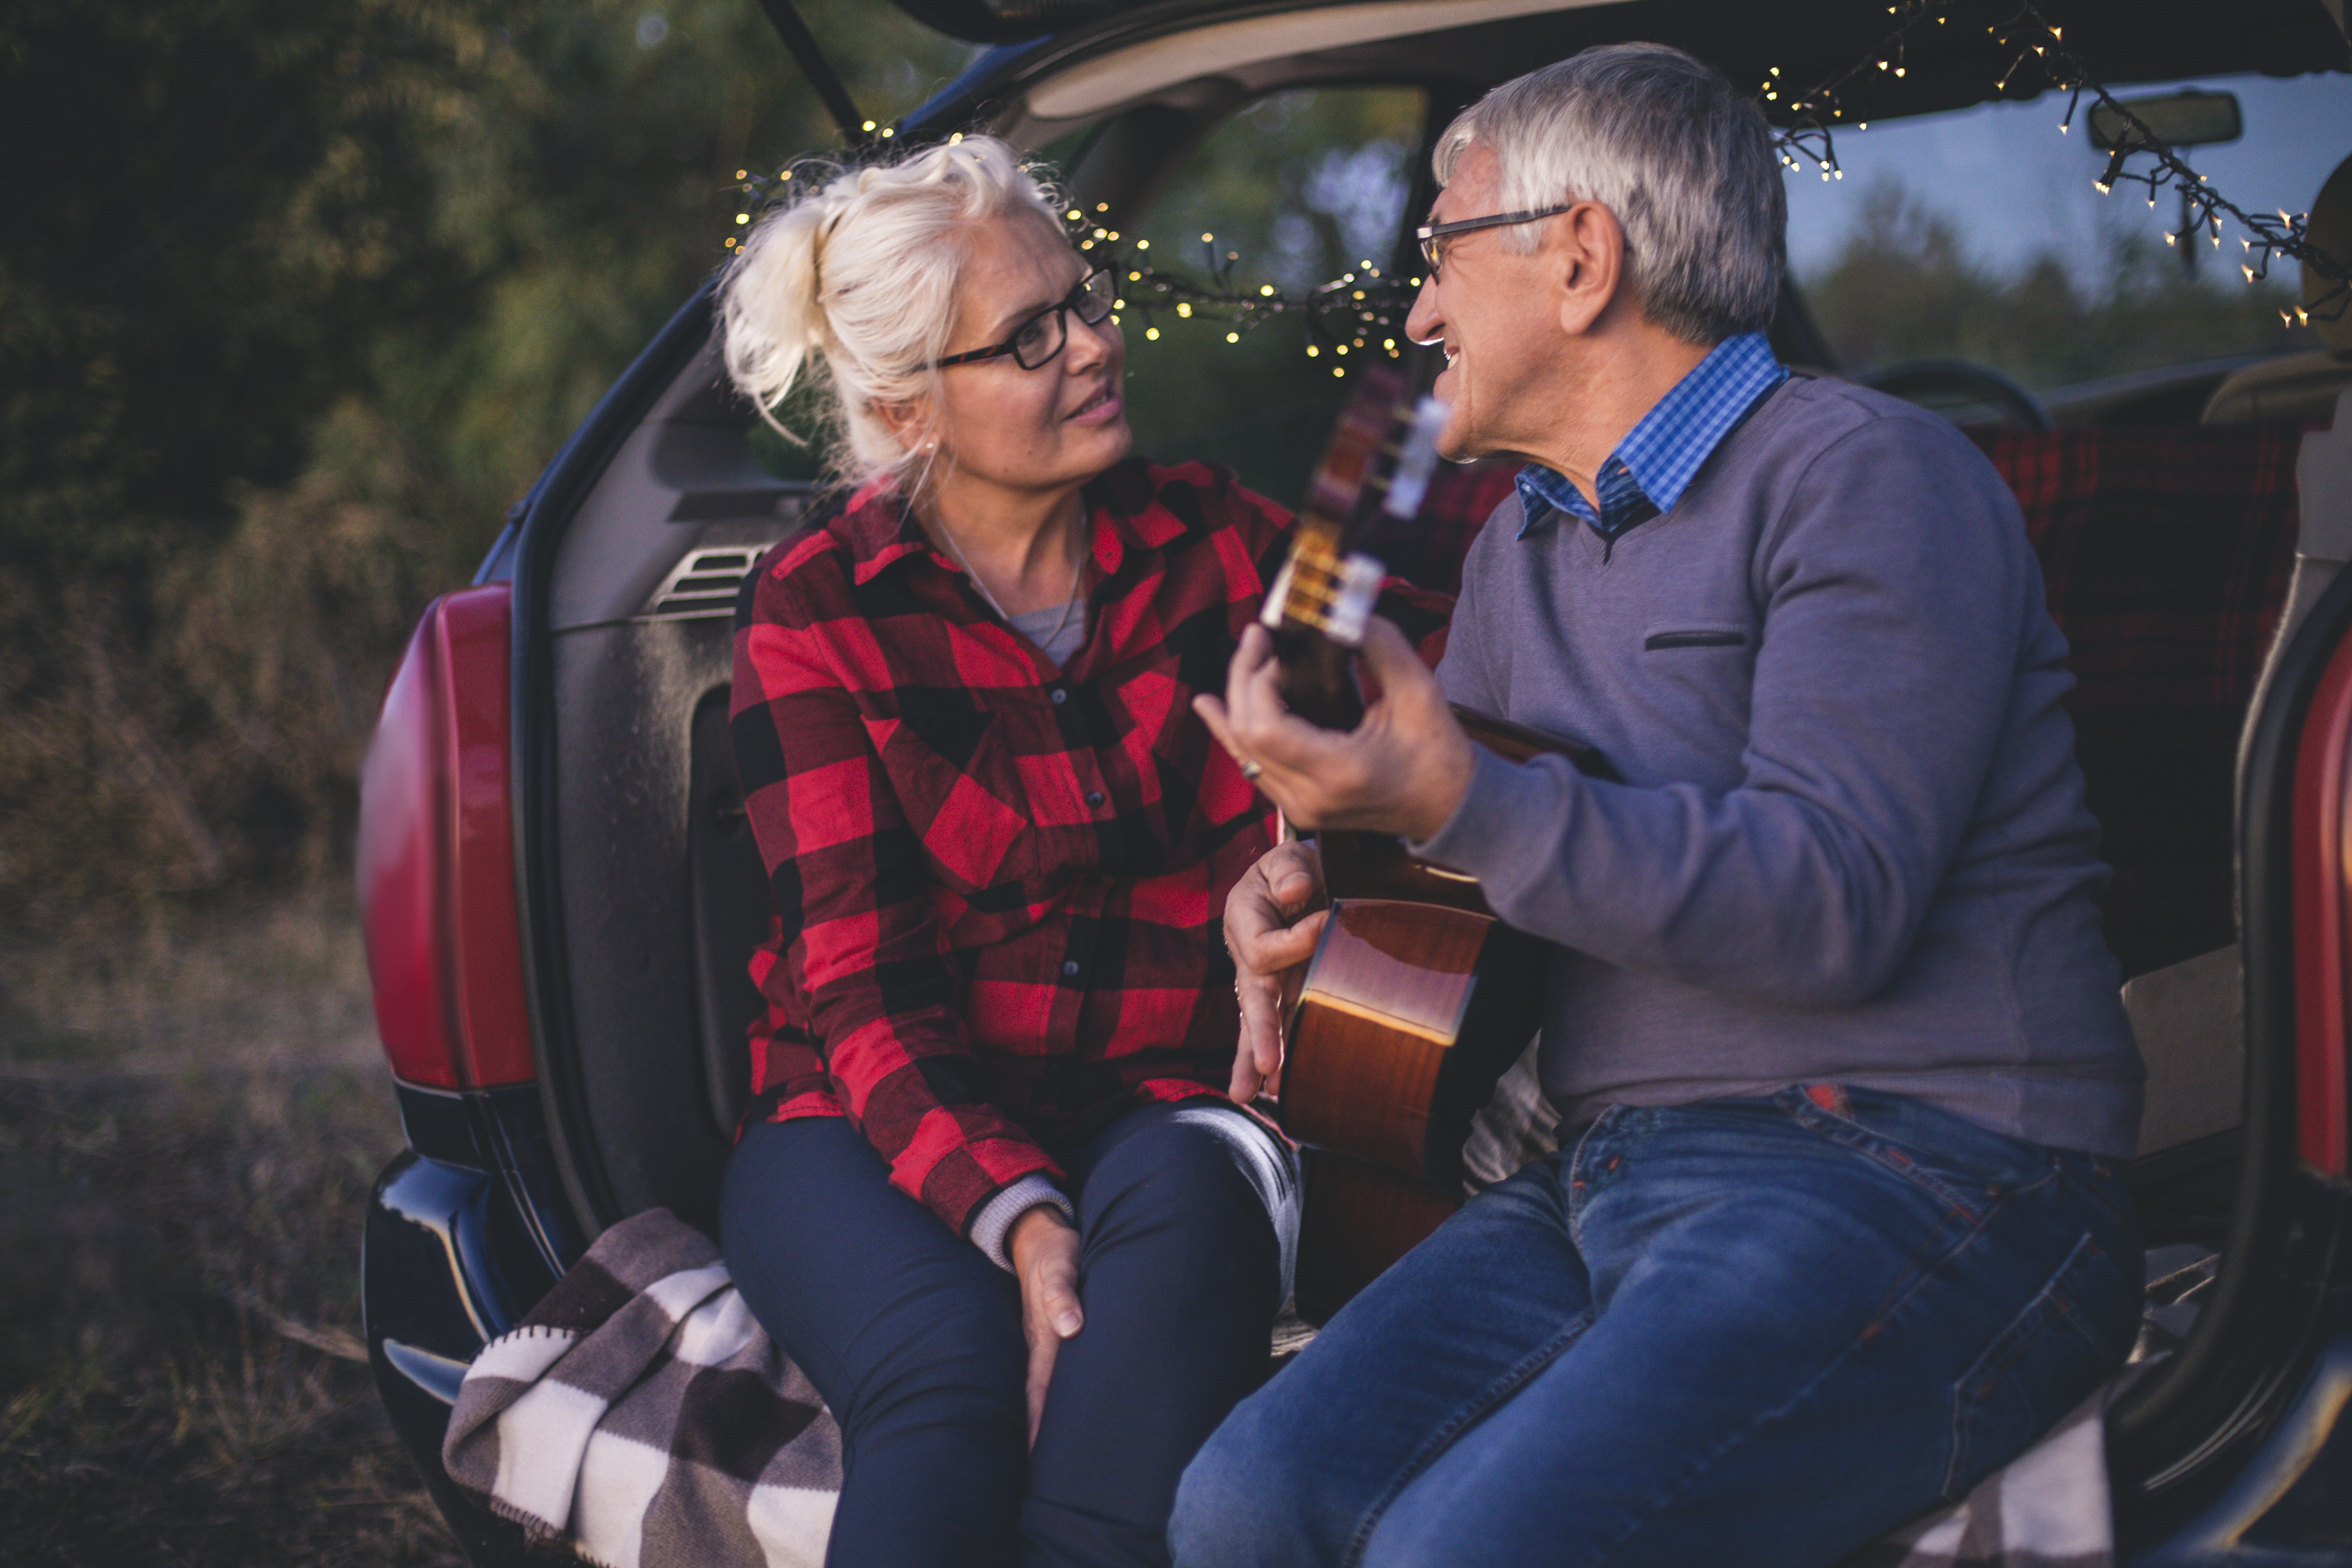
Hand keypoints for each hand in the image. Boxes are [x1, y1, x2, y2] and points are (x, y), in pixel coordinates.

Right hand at [1009, 1204, 1081, 1447]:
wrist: (1041, 1235)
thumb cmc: (1058, 1252)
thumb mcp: (1061, 1265)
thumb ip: (1063, 1294)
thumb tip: (1069, 1326)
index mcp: (1043, 1334)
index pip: (1041, 1387)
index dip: (1041, 1420)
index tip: (1039, 1454)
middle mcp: (1040, 1344)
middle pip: (1038, 1397)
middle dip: (1039, 1434)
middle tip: (1042, 1476)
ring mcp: (1042, 1341)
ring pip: (1041, 1388)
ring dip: (1042, 1420)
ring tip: (1045, 1460)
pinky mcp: (1050, 1336)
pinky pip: (1047, 1374)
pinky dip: (1047, 1399)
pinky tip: (1052, 1418)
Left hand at [1193, 617, 1474, 839]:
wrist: (1452, 810)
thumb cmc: (1440, 755)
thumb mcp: (1419, 691)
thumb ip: (1378, 644)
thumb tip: (1339, 609)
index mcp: (1339, 772)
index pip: (1267, 727)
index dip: (1259, 681)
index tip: (1277, 648)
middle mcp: (1310, 798)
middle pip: (1247, 735)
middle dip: (1244, 679)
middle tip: (1258, 637)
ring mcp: (1301, 809)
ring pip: (1243, 752)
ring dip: (1236, 702)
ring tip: (1243, 657)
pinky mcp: (1299, 808)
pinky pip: (1254, 766)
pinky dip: (1233, 733)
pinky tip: (1211, 707)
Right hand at [1222, 840, 1326, 1100]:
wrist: (1307, 876)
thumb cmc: (1297, 865)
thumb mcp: (1290, 856)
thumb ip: (1289, 868)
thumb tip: (1297, 890)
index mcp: (1243, 919)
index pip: (1264, 949)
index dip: (1296, 942)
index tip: (1327, 922)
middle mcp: (1249, 955)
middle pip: (1251, 1000)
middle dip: (1260, 1033)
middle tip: (1269, 1063)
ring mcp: (1265, 980)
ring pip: (1257, 1024)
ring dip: (1257, 1059)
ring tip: (1257, 1094)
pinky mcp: (1284, 993)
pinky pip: (1278, 1027)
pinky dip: (1277, 1058)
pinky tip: (1278, 1089)